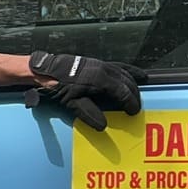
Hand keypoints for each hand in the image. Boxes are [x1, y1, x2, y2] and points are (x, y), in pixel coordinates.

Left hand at [25, 52, 144, 131]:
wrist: (47, 70)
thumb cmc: (59, 86)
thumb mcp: (72, 103)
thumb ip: (89, 114)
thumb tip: (103, 126)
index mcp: (101, 80)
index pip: (124, 92)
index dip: (131, 103)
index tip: (133, 113)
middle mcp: (105, 70)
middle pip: (128, 83)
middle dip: (134, 96)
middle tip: (135, 108)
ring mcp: (103, 64)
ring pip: (126, 74)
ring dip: (134, 85)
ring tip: (136, 96)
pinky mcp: (100, 62)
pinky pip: (121, 67)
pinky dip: (131, 71)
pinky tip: (139, 75)